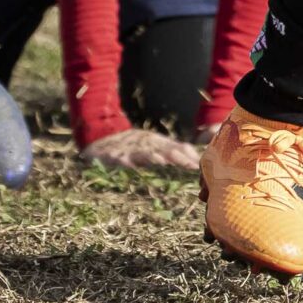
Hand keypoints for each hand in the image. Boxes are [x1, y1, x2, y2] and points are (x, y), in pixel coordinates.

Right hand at [77, 127, 202, 173]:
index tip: (199, 165)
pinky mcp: (112, 155)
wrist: (103, 137)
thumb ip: (175, 151)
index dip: (187, 156)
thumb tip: (196, 159)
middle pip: (161, 150)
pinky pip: (117, 158)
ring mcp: (129, 149)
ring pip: (141, 153)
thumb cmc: (134, 145)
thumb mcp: (155, 146)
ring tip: (161, 161)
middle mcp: (145, 145)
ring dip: (151, 157)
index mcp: (156, 143)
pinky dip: (122, 160)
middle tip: (188, 164)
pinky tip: (127, 164)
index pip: (175, 149)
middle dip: (175, 156)